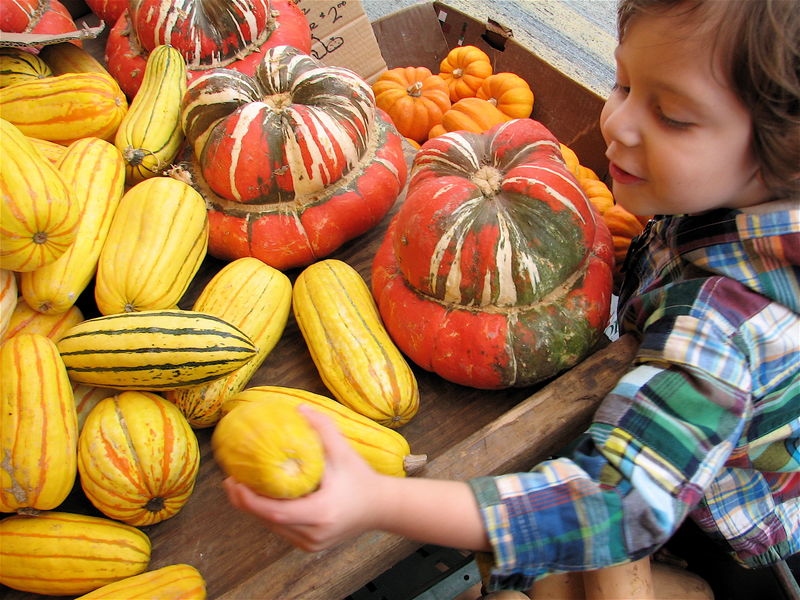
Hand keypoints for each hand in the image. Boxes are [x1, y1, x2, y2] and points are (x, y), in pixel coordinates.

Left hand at [222, 404, 384, 551]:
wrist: (381, 507)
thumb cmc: (362, 479)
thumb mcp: (344, 452)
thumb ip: (323, 429)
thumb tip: (299, 409)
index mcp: (321, 513)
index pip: (275, 513)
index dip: (250, 500)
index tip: (235, 482)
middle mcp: (313, 534)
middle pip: (269, 522)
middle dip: (245, 503)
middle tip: (230, 481)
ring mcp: (311, 543)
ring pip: (273, 528)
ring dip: (255, 509)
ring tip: (240, 487)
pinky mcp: (311, 545)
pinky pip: (282, 530)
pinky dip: (269, 515)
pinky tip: (261, 498)